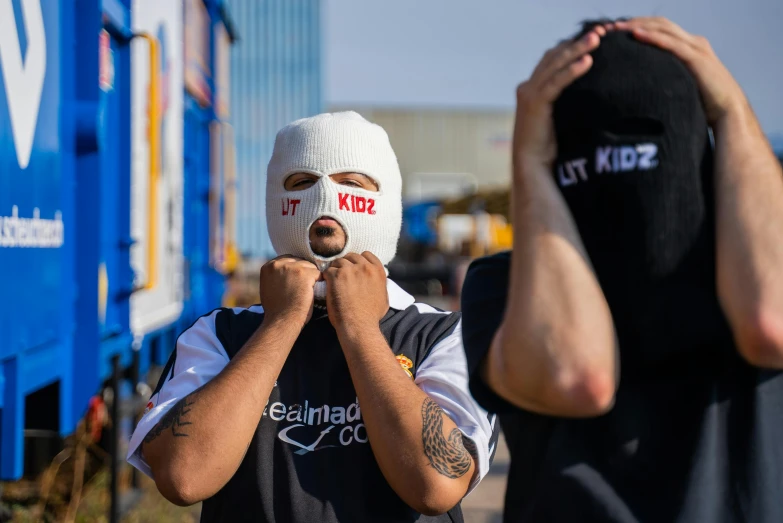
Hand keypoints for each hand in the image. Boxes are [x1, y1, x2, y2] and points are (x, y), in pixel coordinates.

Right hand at [259, 255, 320, 324]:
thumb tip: (285, 270)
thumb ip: (276, 275)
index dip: (295, 270)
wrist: (281, 320)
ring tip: (305, 292)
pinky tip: (311, 293)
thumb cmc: (276, 309)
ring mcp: (292, 267)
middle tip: (301, 288)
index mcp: (268, 266)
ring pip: (310, 267)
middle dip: (303, 273)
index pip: (288, 259)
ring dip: (311, 278)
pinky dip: (318, 283)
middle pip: (300, 261)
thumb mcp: (268, 287)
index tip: (296, 281)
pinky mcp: (305, 274)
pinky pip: (318, 274)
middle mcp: (279, 264)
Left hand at [324, 252, 388, 334]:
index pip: (366, 255)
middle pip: (351, 256)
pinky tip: (328, 286)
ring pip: (338, 261)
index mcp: (377, 271)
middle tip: (341, 275)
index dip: (358, 260)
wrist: (359, 326)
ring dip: (335, 270)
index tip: (354, 268)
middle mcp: (365, 267)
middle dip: (345, 264)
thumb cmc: (371, 316)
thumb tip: (376, 280)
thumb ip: (379, 284)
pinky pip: (328, 270)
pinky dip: (327, 277)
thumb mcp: (384, 297)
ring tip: (334, 282)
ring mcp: (350, 270)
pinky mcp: (336, 276)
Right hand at [513, 25, 603, 169]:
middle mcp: (527, 87)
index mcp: (531, 89)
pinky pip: (556, 81)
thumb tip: (590, 93)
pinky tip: (587, 61)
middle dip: (576, 44)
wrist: (532, 165)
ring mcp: (529, 93)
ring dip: (576, 50)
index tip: (592, 41)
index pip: (551, 60)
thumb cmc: (548, 148)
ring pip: (555, 64)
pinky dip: (572, 70)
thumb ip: (566, 102)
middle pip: (553, 57)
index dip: (570, 48)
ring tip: (596, 40)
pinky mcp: (535, 102)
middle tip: (598, 33)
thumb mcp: (559, 117)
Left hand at [616, 17, 745, 124]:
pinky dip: (652, 37)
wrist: (728, 112)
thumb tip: (643, 90)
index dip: (638, 27)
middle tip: (609, 27)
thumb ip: (666, 81)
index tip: (615, 33)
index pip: (660, 30)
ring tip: (617, 27)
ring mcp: (696, 48)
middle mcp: (693, 42)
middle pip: (659, 24)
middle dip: (633, 22)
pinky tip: (635, 34)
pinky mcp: (696, 58)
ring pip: (663, 28)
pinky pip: (671, 43)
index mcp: (689, 48)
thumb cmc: (704, 106)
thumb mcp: (680, 87)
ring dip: (638, 25)